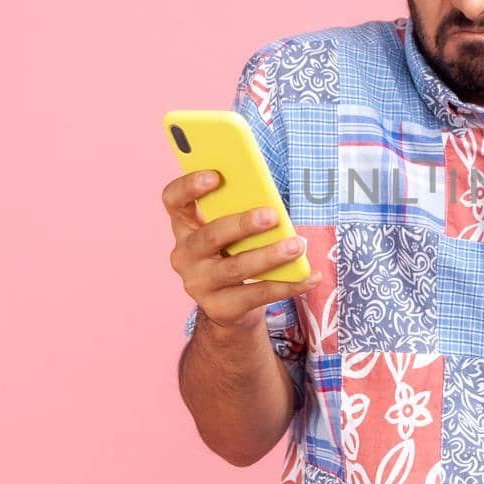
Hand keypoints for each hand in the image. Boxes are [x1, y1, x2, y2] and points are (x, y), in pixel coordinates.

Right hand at [163, 170, 320, 334]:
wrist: (230, 306)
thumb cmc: (234, 253)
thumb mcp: (232, 232)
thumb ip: (241, 212)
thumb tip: (272, 204)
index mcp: (185, 226)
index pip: (173, 200)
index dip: (189, 186)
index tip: (215, 175)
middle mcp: (184, 255)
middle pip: (210, 235)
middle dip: (243, 224)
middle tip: (272, 215)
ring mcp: (199, 284)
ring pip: (236, 267)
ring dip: (270, 255)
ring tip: (297, 245)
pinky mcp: (220, 308)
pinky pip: (257, 294)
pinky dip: (288, 284)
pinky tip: (310, 277)